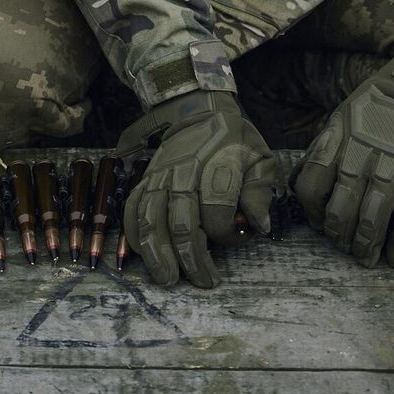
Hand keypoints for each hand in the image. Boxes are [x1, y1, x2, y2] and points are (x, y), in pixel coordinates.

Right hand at [117, 89, 278, 288]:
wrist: (201, 112)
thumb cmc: (236, 143)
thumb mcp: (261, 159)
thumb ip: (260, 191)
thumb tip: (257, 224)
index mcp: (218, 166)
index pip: (217, 207)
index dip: (226, 231)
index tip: (236, 238)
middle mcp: (184, 172)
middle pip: (181, 220)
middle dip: (191, 256)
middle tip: (203, 281)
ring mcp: (160, 176)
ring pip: (151, 217)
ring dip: (157, 252)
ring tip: (167, 278)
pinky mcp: (145, 179)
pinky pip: (132, 207)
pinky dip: (133, 232)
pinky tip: (142, 254)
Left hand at [294, 53, 393, 268]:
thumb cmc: (372, 109)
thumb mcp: (337, 122)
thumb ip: (321, 153)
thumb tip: (298, 185)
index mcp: (334, 140)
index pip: (310, 184)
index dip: (312, 212)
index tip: (319, 224)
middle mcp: (359, 152)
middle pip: (341, 205)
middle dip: (340, 235)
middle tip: (344, 248)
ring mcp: (392, 162)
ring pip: (375, 214)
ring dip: (368, 243)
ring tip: (366, 258)